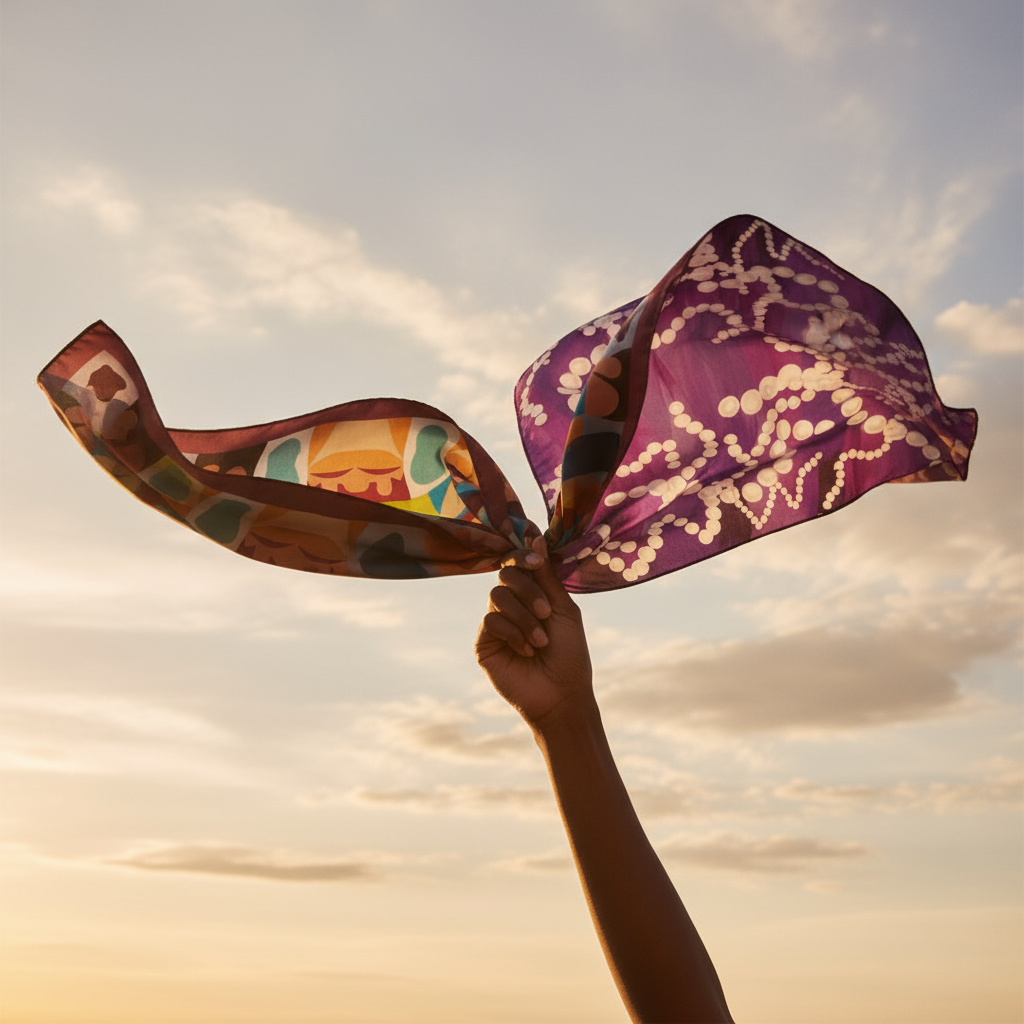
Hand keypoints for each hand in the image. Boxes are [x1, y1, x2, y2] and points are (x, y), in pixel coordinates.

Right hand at [475, 537, 593, 729]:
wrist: (562, 694)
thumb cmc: (570, 654)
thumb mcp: (564, 610)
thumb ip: (547, 577)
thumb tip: (535, 538)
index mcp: (534, 592)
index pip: (519, 563)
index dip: (523, 556)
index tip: (536, 562)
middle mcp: (513, 604)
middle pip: (505, 574)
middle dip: (528, 590)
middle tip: (546, 613)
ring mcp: (497, 622)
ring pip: (497, 597)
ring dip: (523, 617)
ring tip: (540, 642)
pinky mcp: (484, 642)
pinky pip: (490, 621)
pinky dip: (513, 634)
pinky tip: (526, 651)